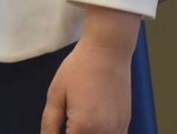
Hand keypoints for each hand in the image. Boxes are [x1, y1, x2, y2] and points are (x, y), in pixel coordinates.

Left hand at [41, 7, 138, 133]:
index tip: (56, 129)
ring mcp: (118, 129)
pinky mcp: (125, 123)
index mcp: (84, 127)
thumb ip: (50, 123)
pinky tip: (90, 125)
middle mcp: (105, 132)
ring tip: (76, 124)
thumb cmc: (79, 68)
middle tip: (64, 125)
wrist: (108, 51)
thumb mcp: (56, 94)